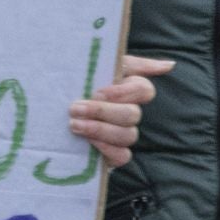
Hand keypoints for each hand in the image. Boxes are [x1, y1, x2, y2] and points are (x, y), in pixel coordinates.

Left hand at [69, 53, 172, 167]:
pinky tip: (86, 141)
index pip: (144, 90)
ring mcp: (123, 134)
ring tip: (74, 124)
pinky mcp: (113, 154)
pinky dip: (106, 148)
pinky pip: (122, 156)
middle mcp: (130, 112)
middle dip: (102, 112)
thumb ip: (130, 63)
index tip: (97, 92)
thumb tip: (169, 66)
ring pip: (128, 135)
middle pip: (132, 114)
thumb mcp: (97, 65)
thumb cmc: (78, 82)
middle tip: (75, 108)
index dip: (123, 93)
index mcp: (129, 89)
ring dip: (100, 129)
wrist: (51, 105)